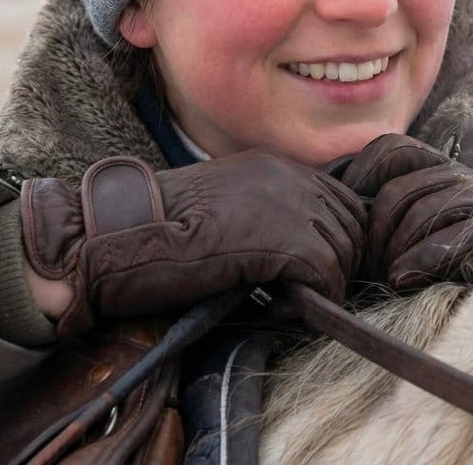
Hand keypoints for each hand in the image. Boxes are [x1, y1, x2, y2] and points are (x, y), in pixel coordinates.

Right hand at [20, 151, 365, 337]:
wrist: (120, 235)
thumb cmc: (161, 232)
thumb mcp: (226, 210)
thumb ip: (269, 214)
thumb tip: (308, 249)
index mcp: (275, 166)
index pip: (343, 203)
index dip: (333, 243)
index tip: (307, 270)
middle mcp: (288, 175)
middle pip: (352, 227)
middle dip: (332, 264)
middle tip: (293, 290)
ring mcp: (287, 203)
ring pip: (343, 255)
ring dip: (318, 284)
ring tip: (276, 298)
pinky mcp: (280, 239)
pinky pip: (326, 280)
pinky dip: (307, 302)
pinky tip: (272, 306)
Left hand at [339, 133, 472, 290]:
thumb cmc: (454, 257)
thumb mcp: (417, 223)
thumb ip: (384, 205)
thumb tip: (332, 190)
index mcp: (442, 167)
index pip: (392, 148)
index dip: (359, 175)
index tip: (342, 214)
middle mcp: (466, 177)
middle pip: (400, 189)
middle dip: (374, 231)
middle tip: (363, 264)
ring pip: (422, 212)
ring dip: (393, 250)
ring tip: (383, 276)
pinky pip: (452, 240)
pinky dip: (419, 261)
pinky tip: (401, 279)